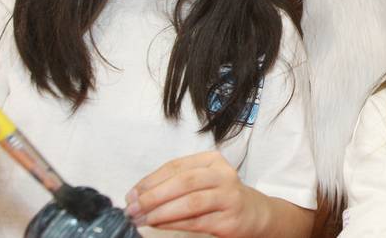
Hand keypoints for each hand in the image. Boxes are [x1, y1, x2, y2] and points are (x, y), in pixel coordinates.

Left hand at [126, 151, 269, 235]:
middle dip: (153, 196)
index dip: (150, 180)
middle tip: (133, 208)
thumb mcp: (202, 180)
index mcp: (212, 160)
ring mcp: (228, 197)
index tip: (131, 194)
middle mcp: (223, 175)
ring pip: (189, 202)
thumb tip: (138, 195)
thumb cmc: (220, 196)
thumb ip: (176, 183)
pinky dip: (173, 223)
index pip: (176, 166)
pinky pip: (196, 221)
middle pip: (183, 182)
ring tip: (142, 219)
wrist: (254, 213)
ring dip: (161, 212)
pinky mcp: (229, 219)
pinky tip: (158, 225)